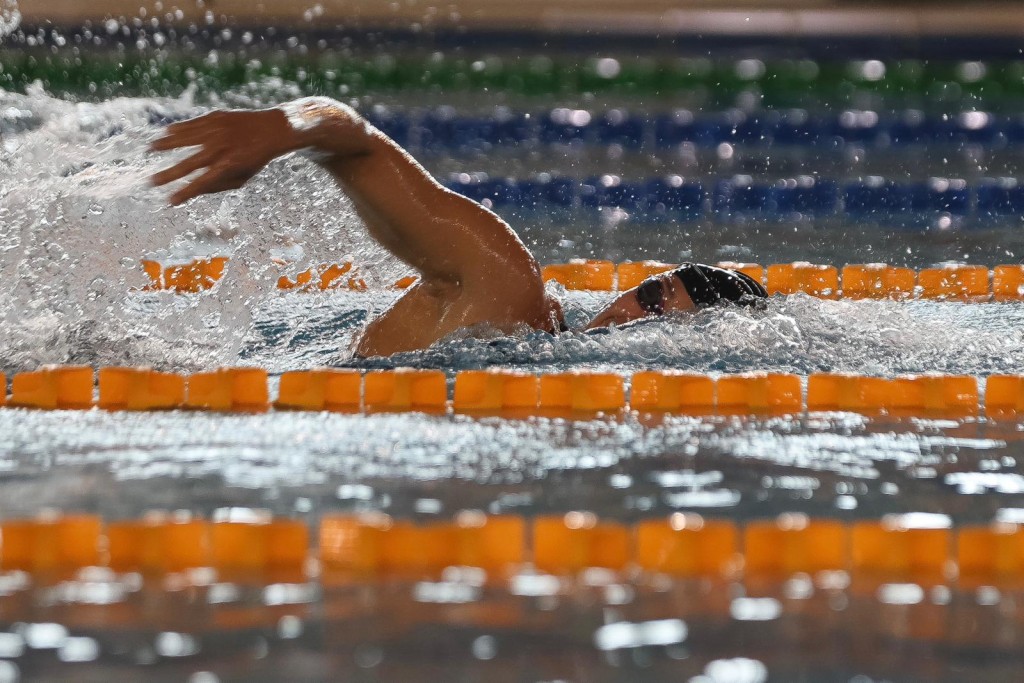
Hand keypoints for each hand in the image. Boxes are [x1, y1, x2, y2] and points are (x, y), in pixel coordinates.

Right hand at [150, 108, 295, 204]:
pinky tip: (166, 132)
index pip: (200, 184)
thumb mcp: (242, 177)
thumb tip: (195, 190)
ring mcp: (216, 132)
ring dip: (166, 144)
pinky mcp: (215, 117)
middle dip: (168, 175)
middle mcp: (219, 149)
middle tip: (151, 182)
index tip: (170, 202)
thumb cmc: (255, 158)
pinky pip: (193, 124)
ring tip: (150, 148)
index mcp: (227, 167)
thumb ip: (219, 184)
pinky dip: (179, 128)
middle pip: (188, 164)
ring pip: (185, 138)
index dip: (184, 193)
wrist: (272, 129)